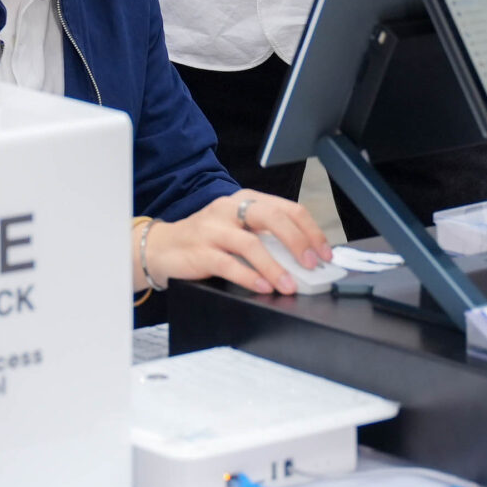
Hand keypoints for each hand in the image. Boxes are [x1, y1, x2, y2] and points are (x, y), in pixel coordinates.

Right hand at [142, 192, 331, 294]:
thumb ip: (267, 238)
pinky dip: (249, 277)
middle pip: (272, 218)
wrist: (162, 247)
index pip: (287, 209)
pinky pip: (228, 264)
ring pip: (251, 244)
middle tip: (313, 264)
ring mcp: (213, 229)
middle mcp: (229, 209)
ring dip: (275, 267)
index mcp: (245, 200)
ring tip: (289, 285)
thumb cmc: (206, 239)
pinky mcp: (199, 251)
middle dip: (298, 242)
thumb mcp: (238, 230)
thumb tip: (304, 259)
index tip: (325, 253)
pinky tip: (263, 287)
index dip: (311, 231)